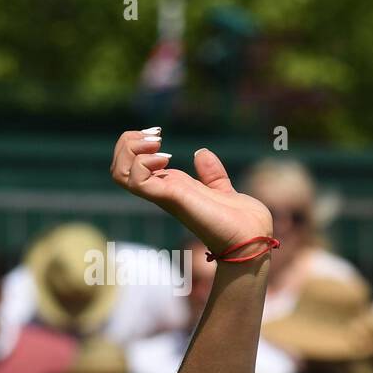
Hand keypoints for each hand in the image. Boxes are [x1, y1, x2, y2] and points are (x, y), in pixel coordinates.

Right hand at [109, 129, 272, 255]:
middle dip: (128, 143)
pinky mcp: (171, 198)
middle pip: (118, 167)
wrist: (253, 237)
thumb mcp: (222, 189)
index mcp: (171, 187)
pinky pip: (137, 180)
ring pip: (119, 173)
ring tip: (158, 145)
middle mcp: (163, 192)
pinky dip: (143, 163)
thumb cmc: (241, 220)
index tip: (158, 135)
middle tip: (155, 137)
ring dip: (131, 150)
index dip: (136, 144)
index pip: (131, 166)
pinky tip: (166, 157)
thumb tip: (201, 153)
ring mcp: (164, 196)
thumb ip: (211, 174)